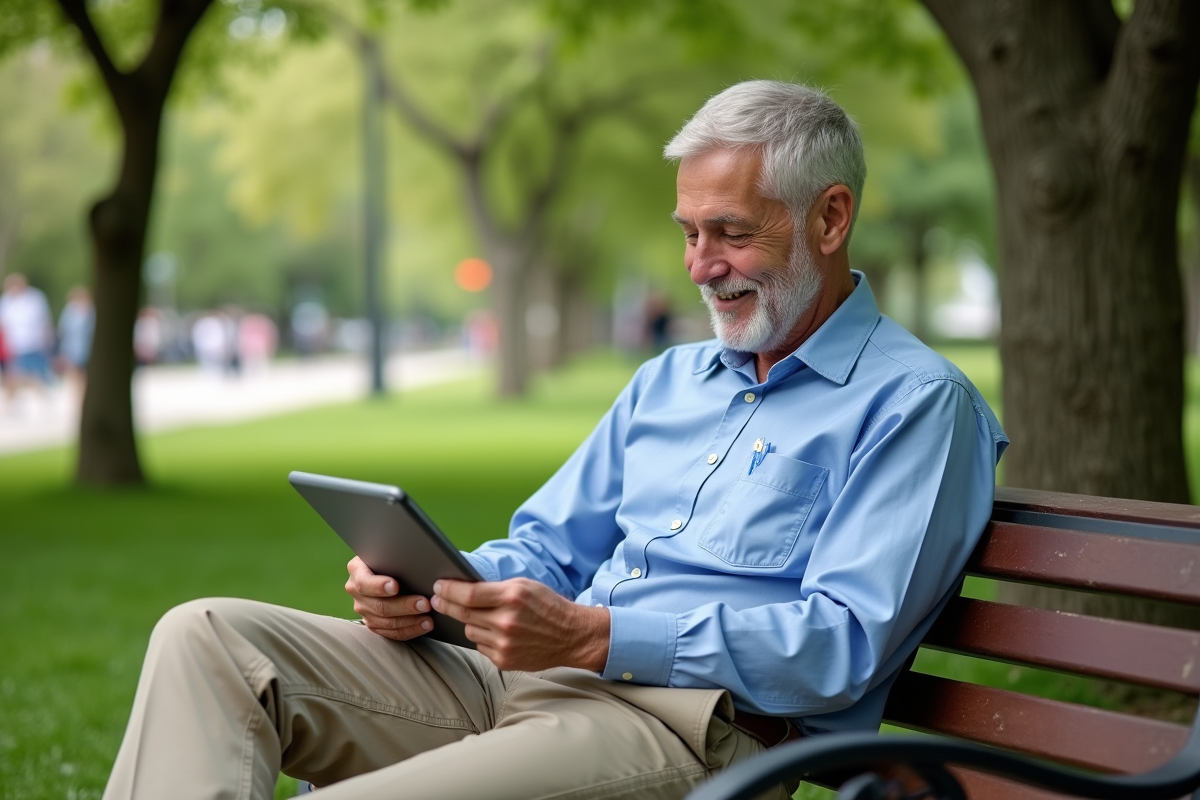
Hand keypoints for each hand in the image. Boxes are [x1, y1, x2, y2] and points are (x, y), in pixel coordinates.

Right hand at [344, 556, 432, 640]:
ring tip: (428, 617)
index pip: (364, 582)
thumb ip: (394, 557)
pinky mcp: (373, 623)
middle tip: (424, 604)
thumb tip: (415, 558)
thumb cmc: (391, 556)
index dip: (379, 586)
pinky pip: (391, 633)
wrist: (387, 566)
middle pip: (379, 605)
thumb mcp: (388, 551)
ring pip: (386, 622)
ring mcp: (363, 609)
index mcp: (356, 570)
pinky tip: (423, 625)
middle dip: (404, 606)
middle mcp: (356, 592)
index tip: (395, 586)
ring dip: (410, 621)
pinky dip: (410, 630)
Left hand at [431, 578, 609, 671]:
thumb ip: (496, 588)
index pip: (468, 594)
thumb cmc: (548, 607)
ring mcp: (504, 644)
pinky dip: (484, 638)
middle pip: (463, 613)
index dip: (448, 590)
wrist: (571, 636)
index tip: (437, 586)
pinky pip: (480, 646)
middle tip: (436, 599)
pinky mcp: (504, 660)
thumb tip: (463, 588)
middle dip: (446, 604)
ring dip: (470, 622)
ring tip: (484, 617)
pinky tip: (497, 633)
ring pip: (469, 630)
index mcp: (512, 597)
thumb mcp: (525, 586)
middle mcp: (506, 621)